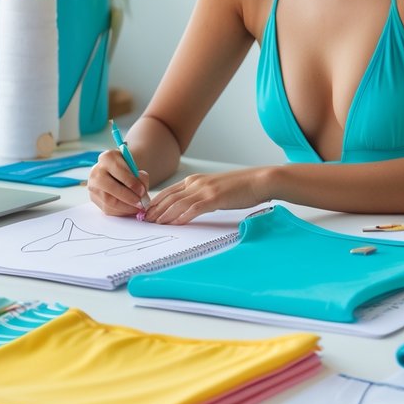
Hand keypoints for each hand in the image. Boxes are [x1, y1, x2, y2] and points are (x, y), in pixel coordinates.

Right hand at [88, 149, 150, 216]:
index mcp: (107, 158)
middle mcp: (96, 171)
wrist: (116, 173)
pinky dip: (122, 211)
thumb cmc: (128, 170)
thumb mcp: (136, 168)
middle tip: (140, 202)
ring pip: (108, 201)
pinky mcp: (94, 199)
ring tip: (137, 207)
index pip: (119, 170)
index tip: (142, 190)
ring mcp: (93, 186)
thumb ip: (140, 178)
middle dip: (128, 197)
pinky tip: (130, 209)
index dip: (132, 182)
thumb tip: (142, 194)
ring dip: (126, 207)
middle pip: (110, 187)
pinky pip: (108, 209)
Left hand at [144, 168, 268, 224]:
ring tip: (155, 223)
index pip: (169, 192)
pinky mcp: (214, 198)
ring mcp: (205, 189)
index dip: (155, 202)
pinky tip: (175, 223)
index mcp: (195, 180)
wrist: (258, 181)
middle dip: (155, 209)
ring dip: (164, 214)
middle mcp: (196, 183)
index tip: (146, 212)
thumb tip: (188, 208)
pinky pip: (194, 209)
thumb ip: (200, 195)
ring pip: (178, 203)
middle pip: (169, 197)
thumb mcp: (214, 189)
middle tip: (144, 220)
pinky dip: (182, 216)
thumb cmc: (239, 187)